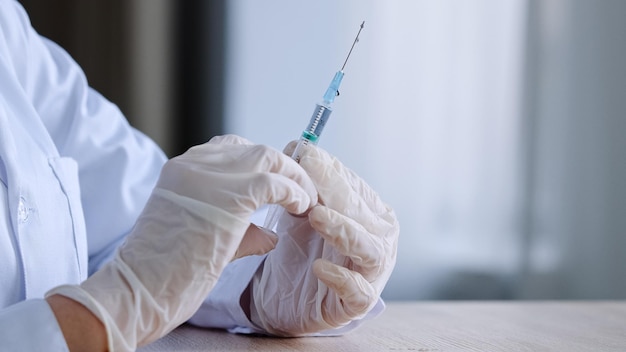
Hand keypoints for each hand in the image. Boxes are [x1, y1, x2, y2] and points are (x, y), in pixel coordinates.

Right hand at [47, 135, 316, 350]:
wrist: (137, 290)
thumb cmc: (163, 273)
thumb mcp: (199, 236)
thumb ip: (238, 228)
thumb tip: (269, 234)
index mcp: (181, 169)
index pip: (232, 150)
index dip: (261, 165)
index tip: (279, 184)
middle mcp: (194, 164)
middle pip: (255, 150)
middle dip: (284, 169)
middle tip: (301, 192)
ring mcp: (210, 176)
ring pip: (269, 158)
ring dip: (294, 179)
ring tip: (305, 201)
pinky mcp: (229, 197)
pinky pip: (276, 182)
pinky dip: (294, 193)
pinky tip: (299, 208)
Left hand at [249, 142, 398, 335]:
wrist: (287, 297)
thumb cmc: (302, 249)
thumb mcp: (301, 211)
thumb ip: (304, 182)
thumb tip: (299, 145)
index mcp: (373, 214)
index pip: (357, 188)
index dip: (333, 171)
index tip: (306, 153)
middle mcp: (380, 241)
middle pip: (364, 215)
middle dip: (337, 192)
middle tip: (309, 172)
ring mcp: (373, 273)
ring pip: (368, 249)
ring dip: (343, 230)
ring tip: (315, 216)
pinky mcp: (358, 303)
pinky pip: (358, 291)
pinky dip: (341, 278)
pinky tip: (319, 268)